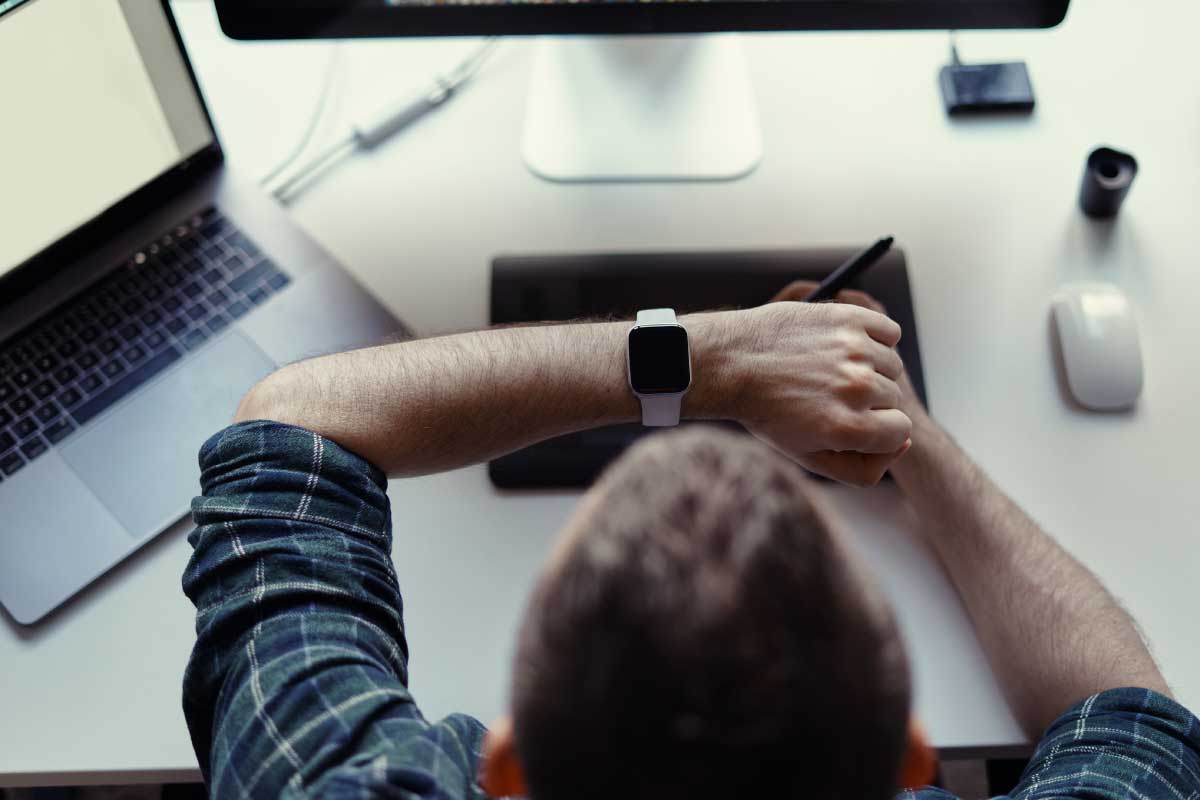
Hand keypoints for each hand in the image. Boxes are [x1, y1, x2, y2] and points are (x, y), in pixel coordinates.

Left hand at [726, 281, 911, 485]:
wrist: (730, 362)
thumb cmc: (767, 411)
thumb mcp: (808, 457)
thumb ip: (863, 468)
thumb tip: (902, 443)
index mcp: (848, 429)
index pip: (902, 431)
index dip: (876, 428)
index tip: (850, 419)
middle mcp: (855, 389)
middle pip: (893, 397)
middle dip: (868, 398)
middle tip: (826, 392)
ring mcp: (854, 350)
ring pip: (890, 364)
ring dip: (868, 367)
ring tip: (827, 368)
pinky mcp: (848, 318)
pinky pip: (887, 331)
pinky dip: (872, 337)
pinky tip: (840, 346)